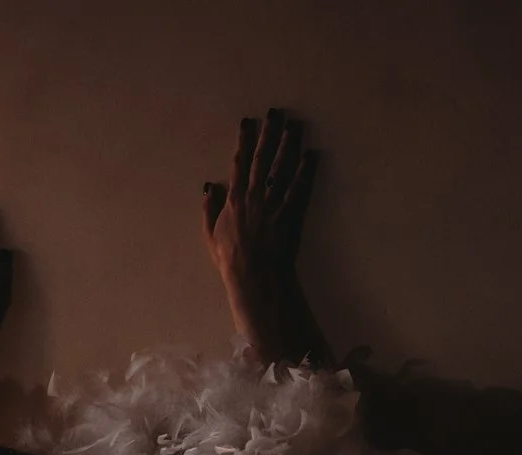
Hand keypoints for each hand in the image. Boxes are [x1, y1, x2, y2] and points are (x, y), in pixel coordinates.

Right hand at [203, 109, 329, 365]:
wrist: (254, 275)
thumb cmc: (230, 259)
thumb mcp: (210, 235)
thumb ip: (209, 209)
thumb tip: (210, 186)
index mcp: (234, 199)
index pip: (240, 162)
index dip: (245, 140)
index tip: (249, 122)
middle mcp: (254, 195)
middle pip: (263, 157)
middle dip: (270, 133)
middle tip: (276, 113)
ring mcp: (274, 202)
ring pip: (282, 167)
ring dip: (290, 144)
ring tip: (295, 125)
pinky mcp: (291, 211)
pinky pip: (299, 186)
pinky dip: (306, 169)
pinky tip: (311, 154)